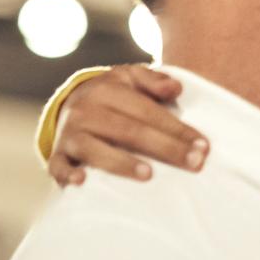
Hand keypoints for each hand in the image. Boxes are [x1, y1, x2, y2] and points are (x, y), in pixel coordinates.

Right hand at [49, 64, 207, 185]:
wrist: (69, 102)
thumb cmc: (113, 94)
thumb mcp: (130, 77)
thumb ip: (153, 80)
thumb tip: (176, 89)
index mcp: (107, 90)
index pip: (148, 111)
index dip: (177, 128)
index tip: (203, 145)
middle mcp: (86, 110)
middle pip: (129, 131)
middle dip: (165, 148)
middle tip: (194, 164)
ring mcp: (69, 134)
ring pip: (95, 149)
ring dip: (121, 163)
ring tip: (149, 175)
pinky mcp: (57, 154)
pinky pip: (58, 165)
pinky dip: (68, 174)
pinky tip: (82, 182)